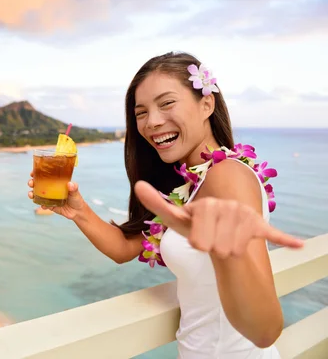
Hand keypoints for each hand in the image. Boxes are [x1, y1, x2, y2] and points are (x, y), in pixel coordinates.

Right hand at [27, 171, 85, 219]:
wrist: (77, 212)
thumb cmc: (76, 198)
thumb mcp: (75, 192)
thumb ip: (74, 188)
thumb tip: (70, 184)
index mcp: (55, 182)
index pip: (45, 176)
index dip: (37, 173)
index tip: (33, 173)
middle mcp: (50, 189)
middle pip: (38, 184)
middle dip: (32, 183)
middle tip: (31, 183)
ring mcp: (49, 197)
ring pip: (37, 194)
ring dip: (32, 194)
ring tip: (31, 195)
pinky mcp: (49, 205)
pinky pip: (42, 204)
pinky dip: (41, 205)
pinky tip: (43, 206)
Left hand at [133, 180, 303, 257]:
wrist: (219, 235)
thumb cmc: (194, 227)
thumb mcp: (175, 219)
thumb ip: (157, 203)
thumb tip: (137, 183)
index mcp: (208, 204)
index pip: (199, 234)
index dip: (197, 241)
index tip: (196, 240)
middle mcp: (229, 207)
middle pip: (216, 246)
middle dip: (211, 250)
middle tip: (210, 243)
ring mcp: (246, 217)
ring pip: (232, 251)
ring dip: (226, 253)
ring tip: (224, 242)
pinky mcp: (260, 228)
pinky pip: (272, 234)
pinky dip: (283, 239)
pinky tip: (298, 245)